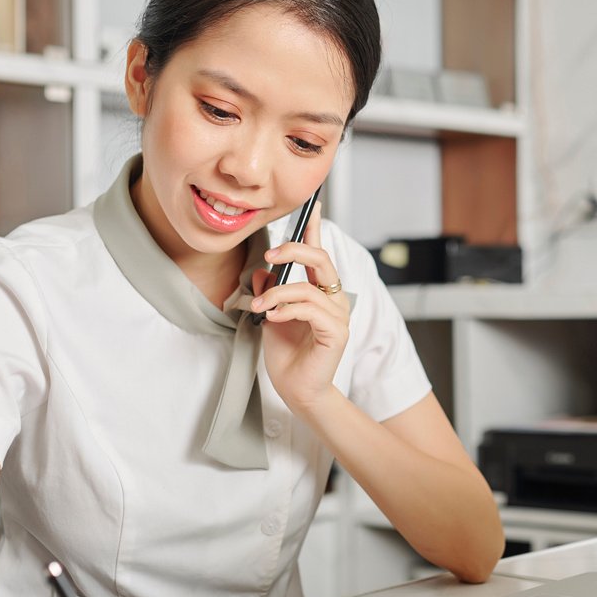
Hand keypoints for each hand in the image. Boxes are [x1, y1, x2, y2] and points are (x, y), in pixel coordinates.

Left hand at [252, 202, 350, 413]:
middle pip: (320, 259)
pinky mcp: (336, 332)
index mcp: (320, 292)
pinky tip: (272, 319)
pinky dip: (286, 310)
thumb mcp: (269, 316)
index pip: (318, 254)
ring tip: (258, 309)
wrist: (296, 390)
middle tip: (269, 256)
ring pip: (307, 287)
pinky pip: (309, 309)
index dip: (315, 229)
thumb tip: (262, 270)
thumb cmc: (287, 356)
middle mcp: (334, 299)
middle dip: (293, 251)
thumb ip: (268, 292)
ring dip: (276, 294)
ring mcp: (338, 315)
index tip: (312, 205)